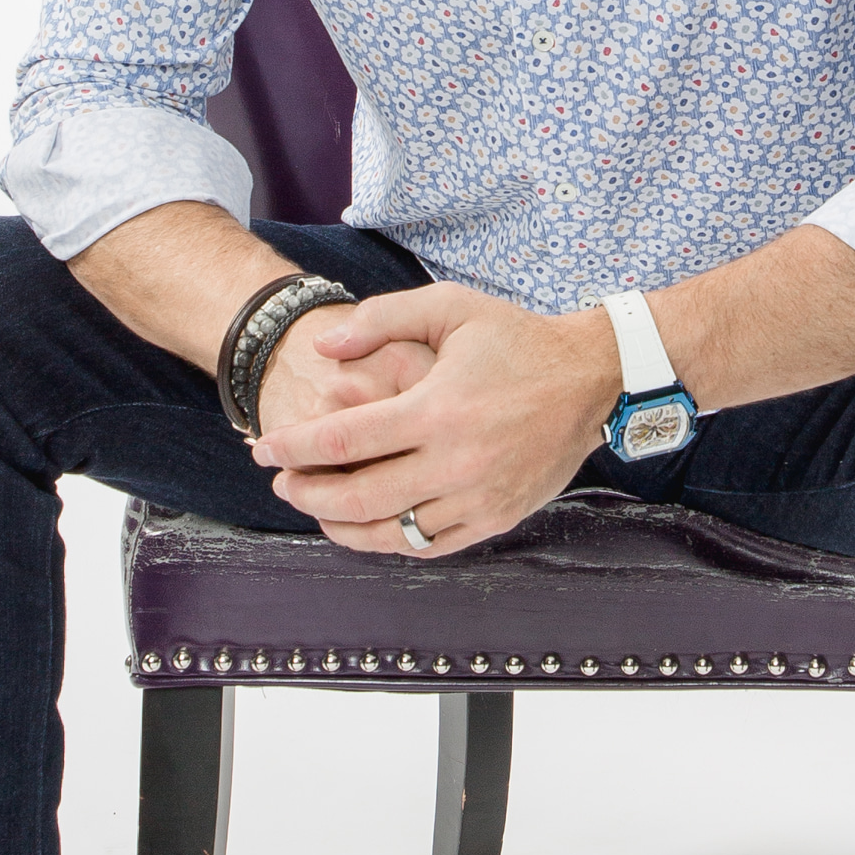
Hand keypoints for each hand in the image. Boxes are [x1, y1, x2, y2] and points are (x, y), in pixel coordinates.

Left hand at [252, 283, 620, 556]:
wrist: (591, 377)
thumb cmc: (516, 339)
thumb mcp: (449, 308)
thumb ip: (381, 320)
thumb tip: (322, 349)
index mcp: (438, 408)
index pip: (344, 441)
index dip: (294, 448)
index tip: (263, 450)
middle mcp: (457, 460)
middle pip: (358, 497)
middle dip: (307, 494)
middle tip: (282, 484)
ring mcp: (478, 496)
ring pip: (392, 533)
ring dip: (342, 527)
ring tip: (317, 511)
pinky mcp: (497, 517)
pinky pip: (431, 546)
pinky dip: (392, 542)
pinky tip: (370, 526)